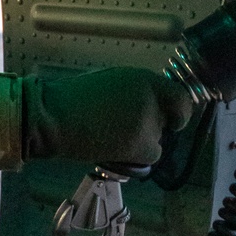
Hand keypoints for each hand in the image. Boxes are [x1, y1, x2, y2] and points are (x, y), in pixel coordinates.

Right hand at [22, 66, 193, 165]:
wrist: (55, 118)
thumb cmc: (77, 97)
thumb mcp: (115, 81)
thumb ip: (139, 92)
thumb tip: (154, 106)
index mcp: (145, 79)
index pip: (180, 98)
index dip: (178, 110)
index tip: (172, 117)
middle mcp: (151, 100)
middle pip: (168, 120)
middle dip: (153, 124)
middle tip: (124, 126)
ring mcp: (146, 124)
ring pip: (158, 139)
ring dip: (142, 141)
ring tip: (114, 136)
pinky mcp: (138, 146)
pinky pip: (151, 155)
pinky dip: (138, 156)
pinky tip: (118, 149)